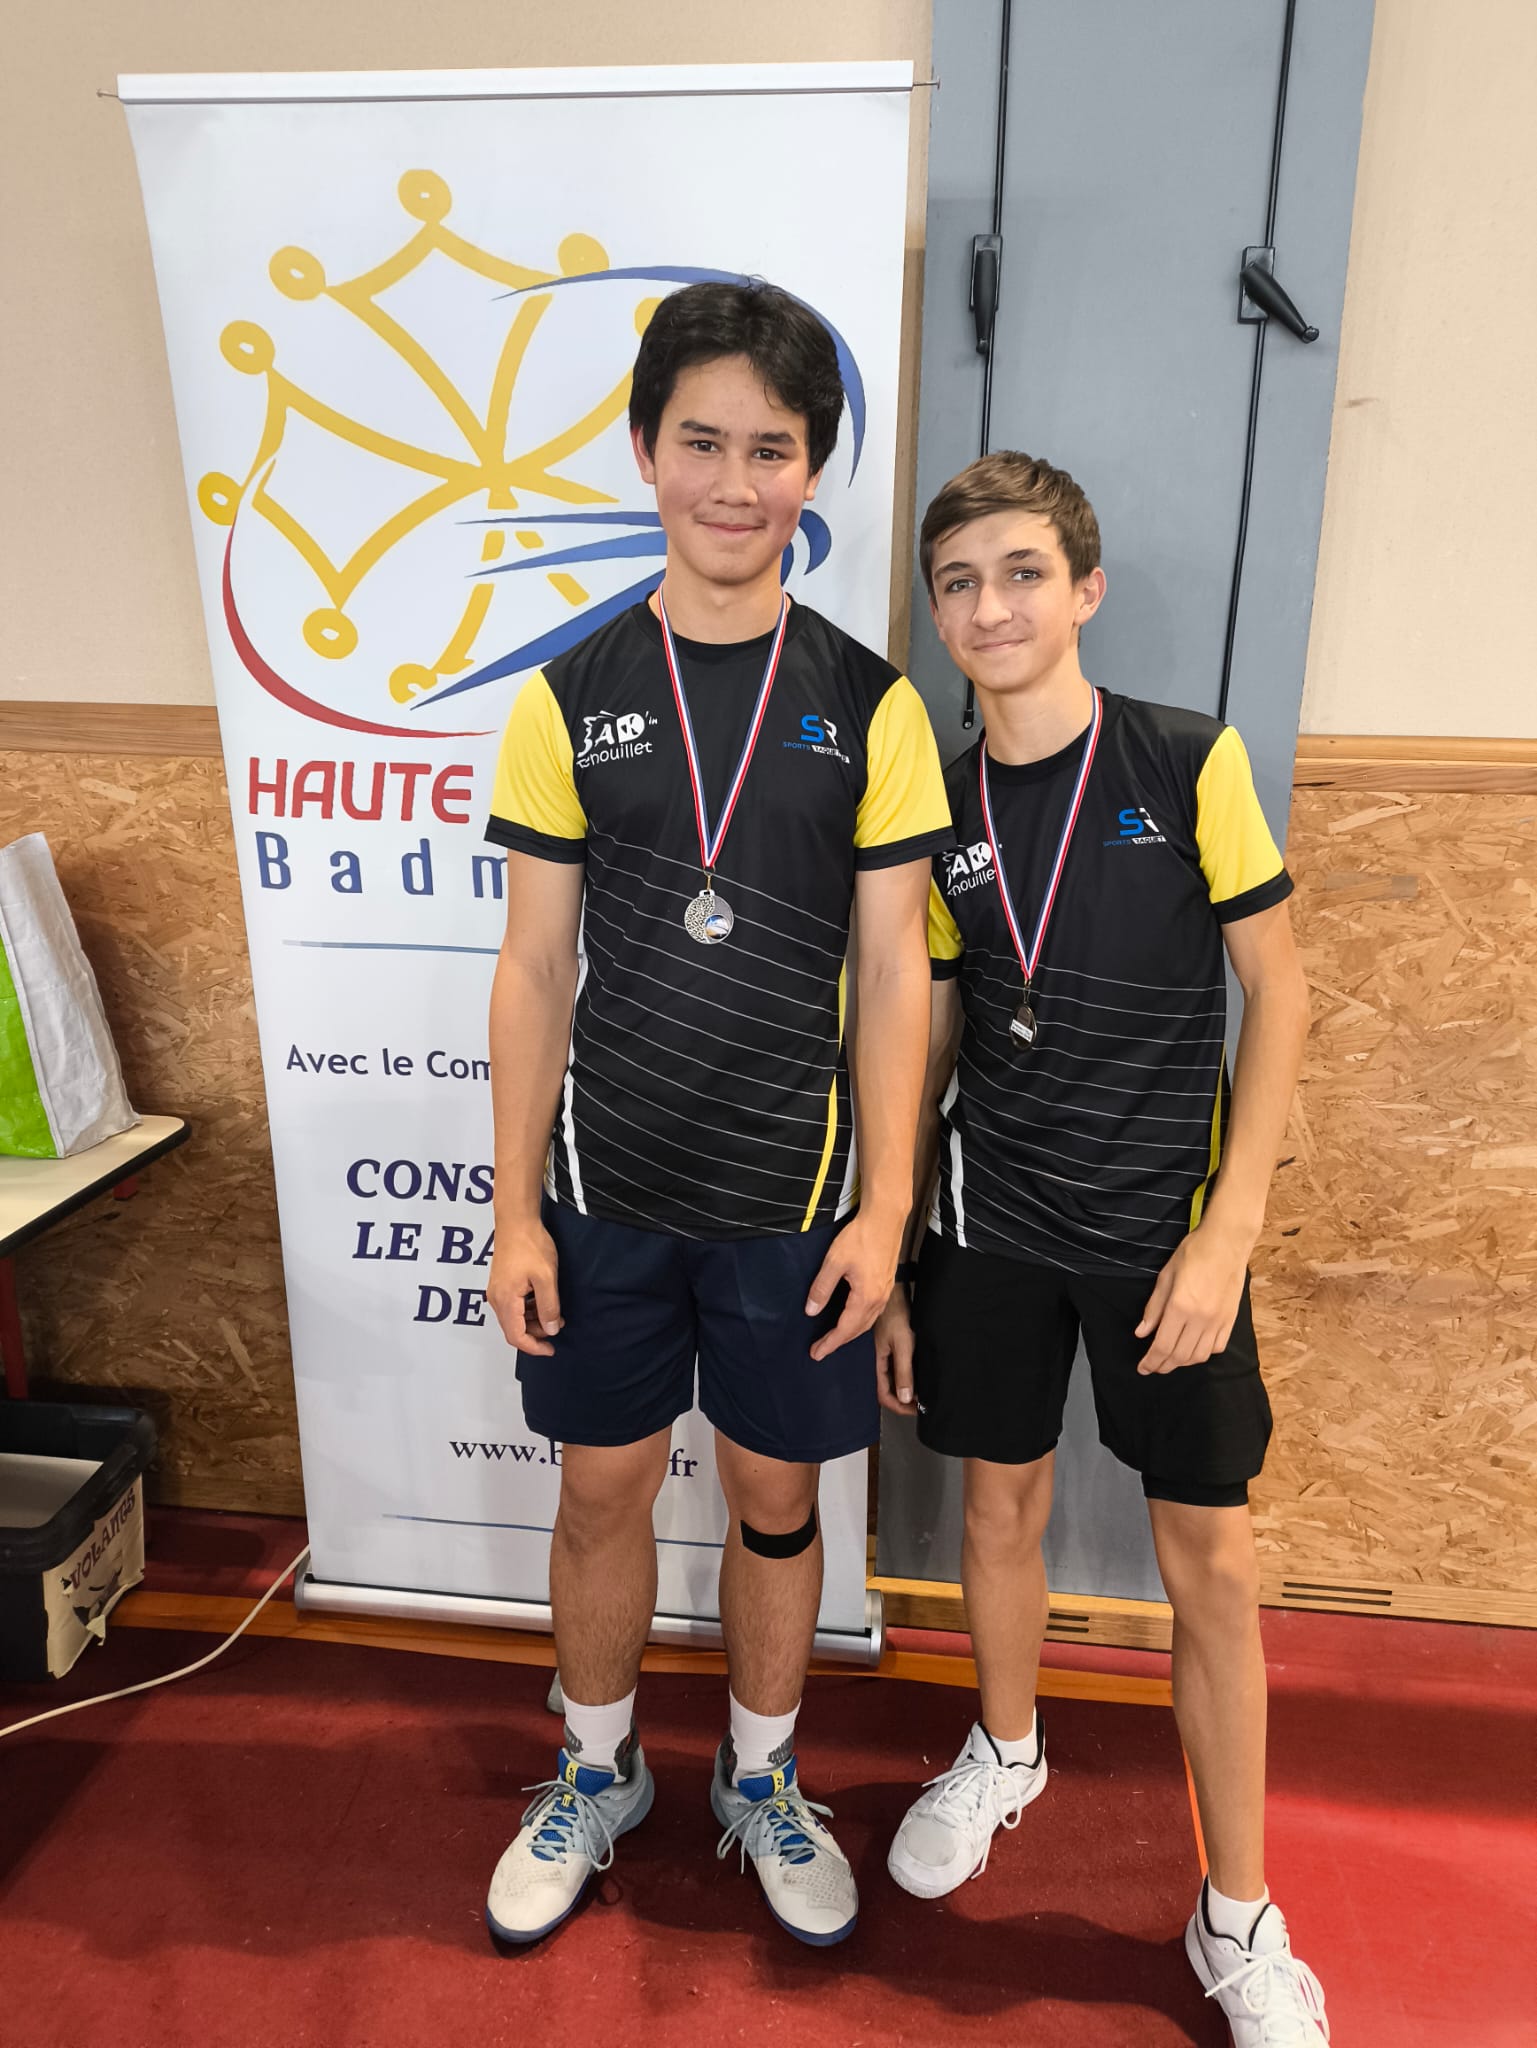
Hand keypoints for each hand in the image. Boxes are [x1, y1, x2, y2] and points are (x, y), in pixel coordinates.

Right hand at [487, 1220, 563, 1356]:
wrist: (516, 1221)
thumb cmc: (530, 1245)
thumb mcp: (546, 1278)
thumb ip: (548, 1306)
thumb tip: (550, 1330)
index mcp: (506, 1301)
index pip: (516, 1337)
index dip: (534, 1347)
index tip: (551, 1349)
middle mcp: (497, 1299)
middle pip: (514, 1329)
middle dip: (537, 1333)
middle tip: (558, 1324)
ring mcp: (497, 1291)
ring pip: (514, 1318)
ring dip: (534, 1320)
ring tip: (554, 1312)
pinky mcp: (501, 1284)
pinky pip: (514, 1305)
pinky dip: (529, 1309)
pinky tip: (543, 1300)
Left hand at [805, 1208, 903, 1361]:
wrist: (885, 1219)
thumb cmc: (860, 1237)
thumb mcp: (834, 1262)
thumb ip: (822, 1288)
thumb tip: (811, 1311)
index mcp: (865, 1297)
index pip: (845, 1329)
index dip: (829, 1343)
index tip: (816, 1353)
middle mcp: (878, 1299)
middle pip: (858, 1330)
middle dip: (838, 1342)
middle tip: (821, 1349)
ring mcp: (885, 1292)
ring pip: (867, 1322)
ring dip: (850, 1333)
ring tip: (834, 1338)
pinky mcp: (886, 1284)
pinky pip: (873, 1312)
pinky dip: (860, 1321)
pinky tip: (852, 1317)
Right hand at [874, 1287, 916, 1416]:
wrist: (896, 1291)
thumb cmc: (897, 1314)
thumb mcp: (903, 1345)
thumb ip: (903, 1371)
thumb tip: (906, 1397)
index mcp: (879, 1362)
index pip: (884, 1395)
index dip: (899, 1406)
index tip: (916, 1410)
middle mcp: (881, 1360)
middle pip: (889, 1390)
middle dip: (904, 1401)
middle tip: (922, 1405)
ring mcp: (887, 1353)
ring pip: (895, 1379)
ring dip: (907, 1389)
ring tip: (923, 1393)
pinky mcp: (894, 1345)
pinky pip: (899, 1367)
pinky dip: (909, 1376)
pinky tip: (920, 1375)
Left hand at [1135, 1222, 1249, 1374]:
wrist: (1227, 1242)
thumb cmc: (1193, 1253)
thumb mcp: (1165, 1277)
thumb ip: (1153, 1308)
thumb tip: (1142, 1332)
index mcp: (1180, 1307)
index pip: (1163, 1346)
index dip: (1151, 1361)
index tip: (1142, 1368)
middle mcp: (1201, 1318)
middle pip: (1180, 1355)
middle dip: (1163, 1365)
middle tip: (1153, 1367)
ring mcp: (1218, 1321)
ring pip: (1199, 1356)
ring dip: (1183, 1362)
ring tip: (1170, 1360)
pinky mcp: (1231, 1319)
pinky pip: (1217, 1347)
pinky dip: (1203, 1353)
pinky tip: (1194, 1348)